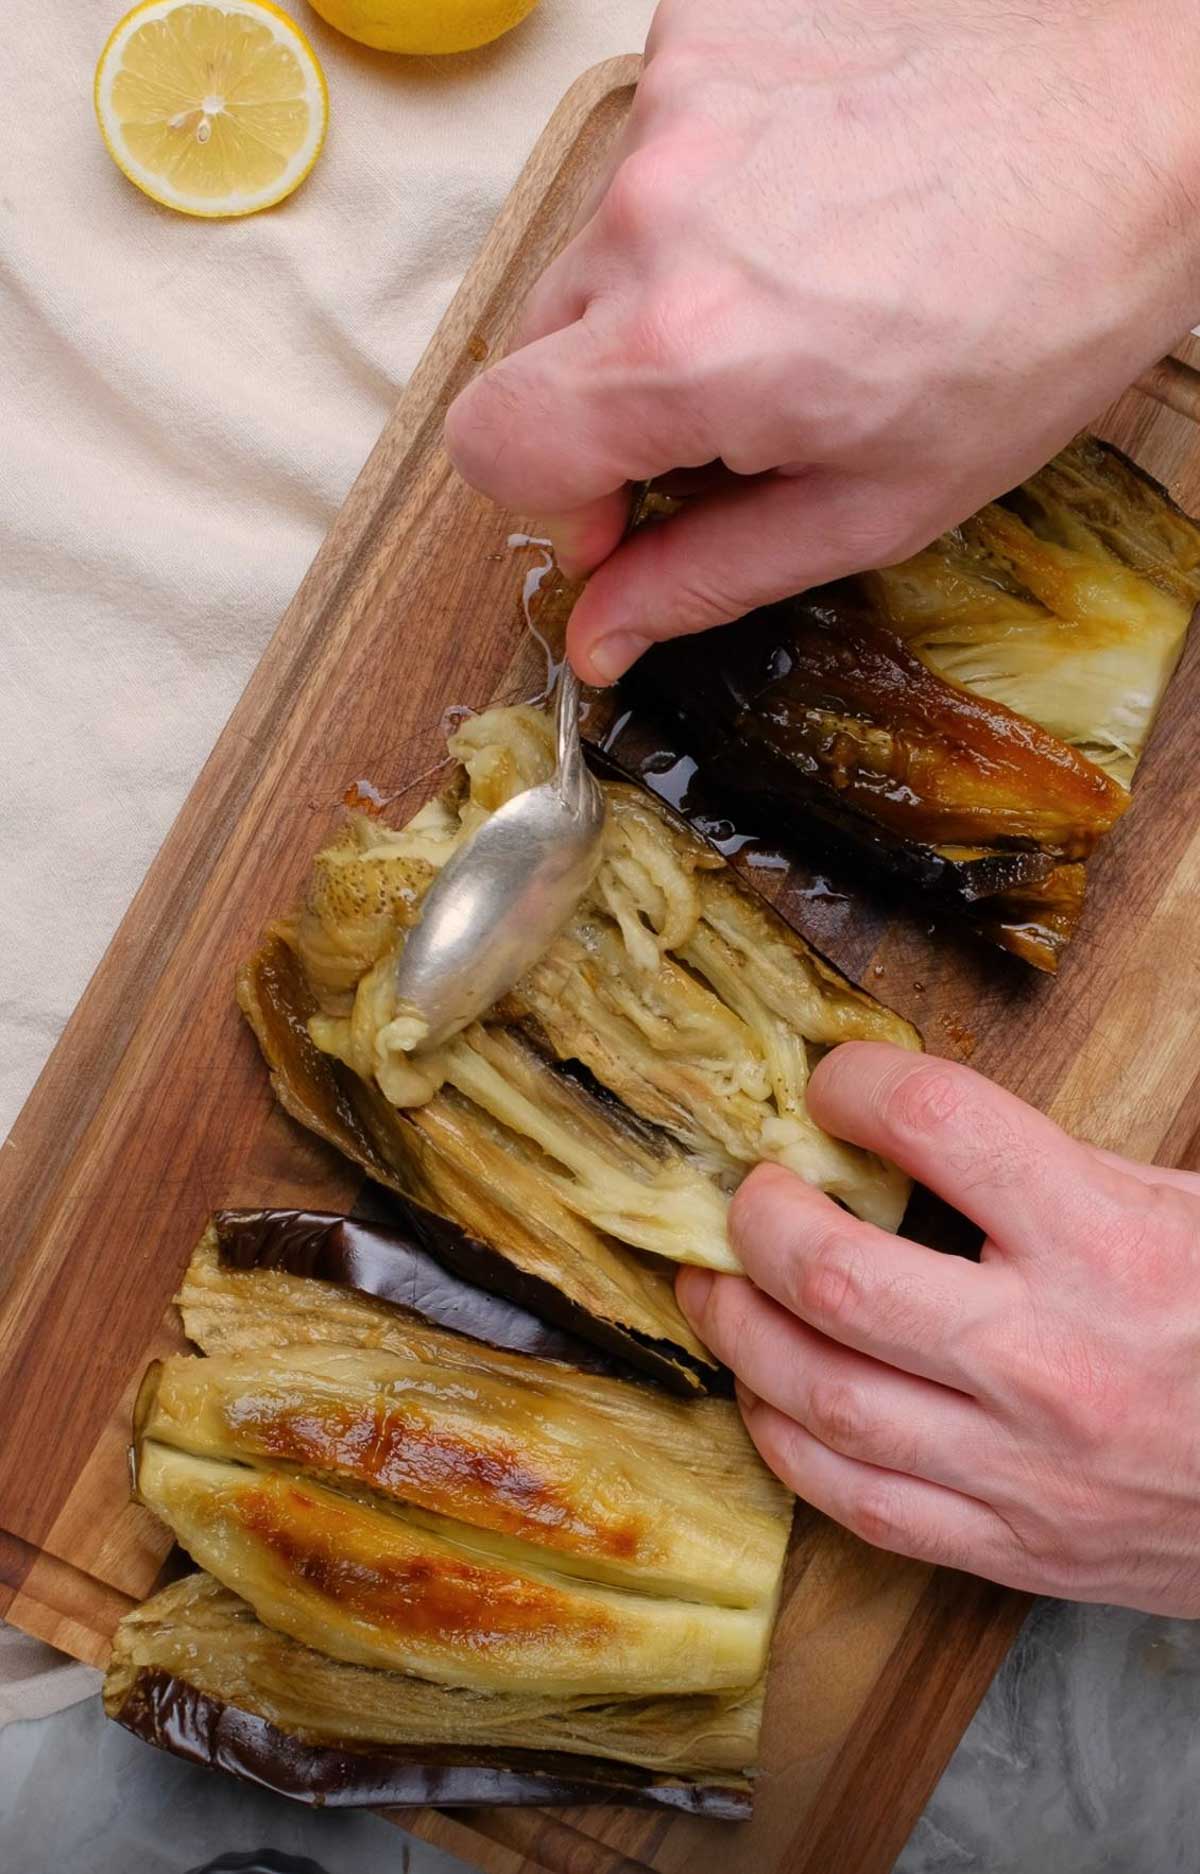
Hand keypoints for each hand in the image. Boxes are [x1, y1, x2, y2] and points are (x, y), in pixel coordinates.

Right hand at [445, 0, 1199, 684]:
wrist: (1142, 132)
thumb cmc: (1038, 323)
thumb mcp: (876, 503)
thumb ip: (708, 577)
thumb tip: (598, 635)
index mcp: (687, 354)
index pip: (489, 444)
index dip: (549, 495)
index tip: (621, 501)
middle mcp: (655, 212)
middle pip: (535, 344)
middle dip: (613, 394)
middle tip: (734, 404)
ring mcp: (679, 100)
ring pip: (598, 240)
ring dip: (665, 283)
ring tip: (799, 281)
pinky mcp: (710, 23)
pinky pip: (654, 138)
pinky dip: (711, 183)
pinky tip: (810, 193)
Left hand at [676, 1042, 1199, 1614]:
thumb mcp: (1179, 1210)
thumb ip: (1047, 1172)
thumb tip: (907, 1128)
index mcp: (1106, 1241)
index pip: (938, 1125)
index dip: (857, 1085)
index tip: (833, 1085)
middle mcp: (1050, 1355)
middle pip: (835, 1271)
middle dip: (759, 1218)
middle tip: (745, 1193)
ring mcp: (1023, 1466)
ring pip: (822, 1395)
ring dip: (740, 1330)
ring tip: (712, 1286)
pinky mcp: (1012, 1547)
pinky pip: (857, 1502)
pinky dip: (786, 1444)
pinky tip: (765, 1397)